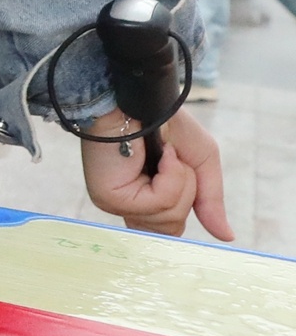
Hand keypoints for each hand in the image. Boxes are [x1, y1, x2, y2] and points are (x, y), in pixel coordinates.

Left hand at [80, 107, 229, 240]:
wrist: (142, 99)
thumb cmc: (165, 124)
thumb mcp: (201, 162)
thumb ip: (211, 201)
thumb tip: (227, 237)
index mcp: (143, 201)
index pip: (167, 230)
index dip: (183, 209)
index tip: (179, 176)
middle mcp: (127, 206)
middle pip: (173, 229)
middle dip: (187, 192)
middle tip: (172, 160)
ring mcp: (116, 204)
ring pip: (168, 218)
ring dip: (180, 181)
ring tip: (165, 155)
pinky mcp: (109, 197)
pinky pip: (159, 203)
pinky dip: (170, 177)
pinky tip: (160, 156)